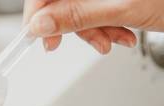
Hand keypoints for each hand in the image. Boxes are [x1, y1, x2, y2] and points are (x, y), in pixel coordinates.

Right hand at [23, 0, 163, 53]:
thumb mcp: (123, 10)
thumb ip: (78, 16)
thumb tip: (42, 24)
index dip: (39, 13)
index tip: (42, 37)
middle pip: (62, 0)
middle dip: (76, 26)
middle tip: (94, 43)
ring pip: (80, 7)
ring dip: (95, 30)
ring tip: (118, 39)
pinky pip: (97, 9)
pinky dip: (107, 26)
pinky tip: (124, 33)